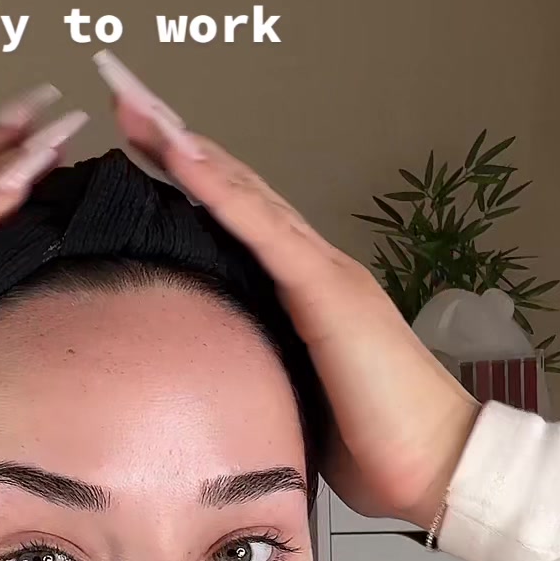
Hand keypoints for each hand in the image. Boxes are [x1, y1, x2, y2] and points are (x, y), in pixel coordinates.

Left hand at [94, 52, 479, 528]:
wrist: (437, 463)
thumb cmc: (371, 445)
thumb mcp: (290, 401)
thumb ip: (253, 375)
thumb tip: (199, 389)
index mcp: (298, 292)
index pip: (232, 218)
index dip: (183, 178)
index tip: (132, 145)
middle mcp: (311, 267)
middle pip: (232, 189)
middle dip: (174, 141)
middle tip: (122, 97)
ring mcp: (322, 272)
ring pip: (243, 192)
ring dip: (186, 146)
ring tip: (137, 105)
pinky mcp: (328, 291)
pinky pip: (263, 229)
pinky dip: (219, 189)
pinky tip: (181, 153)